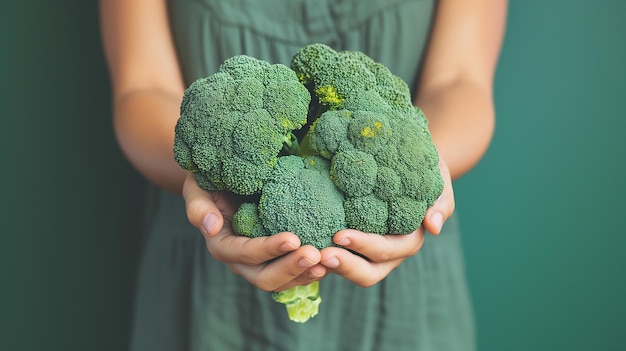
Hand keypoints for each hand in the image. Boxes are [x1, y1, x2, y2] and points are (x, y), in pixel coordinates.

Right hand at [182, 173, 326, 290]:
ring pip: (283, 281)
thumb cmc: (208, 181)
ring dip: (305, 274)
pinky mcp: (277, 259)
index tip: (292, 239)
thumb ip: (198, 207)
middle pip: (265, 277)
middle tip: (315, 254)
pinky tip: (332, 259)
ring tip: (328, 260)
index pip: (245, 253)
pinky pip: (295, 273)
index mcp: (222, 244)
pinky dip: (312, 270)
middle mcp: (241, 260)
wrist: (223, 181)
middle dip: (291, 268)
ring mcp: (260, 263)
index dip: (267, 249)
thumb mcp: (197, 188)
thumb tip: (211, 226)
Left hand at [319, 157, 454, 286]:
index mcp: (408, 240)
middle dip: (345, 265)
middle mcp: (388, 253)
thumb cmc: (424, 170)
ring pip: (350, 272)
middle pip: (368, 272)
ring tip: (309, 255)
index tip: (340, 234)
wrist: (406, 162)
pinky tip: (302, 249)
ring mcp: (367, 252)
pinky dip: (321, 260)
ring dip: (331, 267)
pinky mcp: (350, 245)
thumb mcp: (438, 181)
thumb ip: (440, 203)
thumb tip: (433, 227)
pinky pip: (336, 259)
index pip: (387, 251)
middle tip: (321, 253)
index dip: (365, 246)